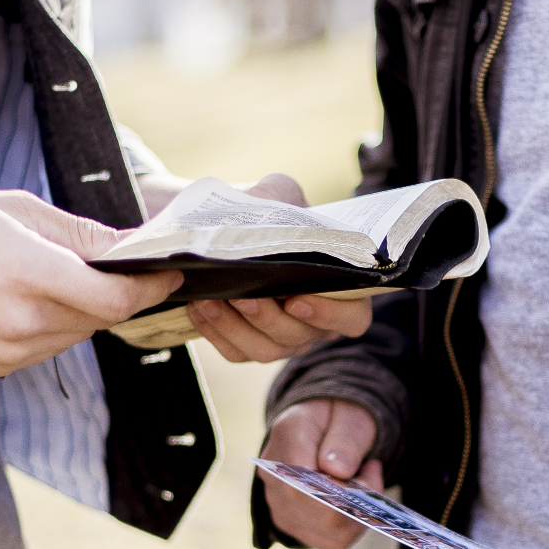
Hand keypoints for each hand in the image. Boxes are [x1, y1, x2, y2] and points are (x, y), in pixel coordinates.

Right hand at [0, 178, 179, 377]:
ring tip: (52, 274)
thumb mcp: (16, 210)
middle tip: (113, 263)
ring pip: (73, 337)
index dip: (151, 287)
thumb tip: (132, 248)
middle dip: (113, 293)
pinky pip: (42, 348)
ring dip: (80, 311)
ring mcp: (5, 353)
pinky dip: (48, 324)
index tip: (169, 271)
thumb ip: (80, 235)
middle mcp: (22, 324)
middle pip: (99, 320)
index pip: (117, 301)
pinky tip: (19, 295)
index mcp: (31, 277)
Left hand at [189, 173, 374, 362]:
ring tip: (210, 299)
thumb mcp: (280, 196)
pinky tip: (196, 307)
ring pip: (265, 350)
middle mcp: (315, 324)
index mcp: (340, 292)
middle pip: (298, 336)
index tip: (297, 299)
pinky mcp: (250, 347)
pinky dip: (214, 332)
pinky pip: (235, 351)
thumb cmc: (271, 215)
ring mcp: (284, 340)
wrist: (237, 229)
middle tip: (243, 295)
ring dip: (235, 327)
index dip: (329, 315)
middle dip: (267, 318)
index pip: (352, 318)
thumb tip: (261, 205)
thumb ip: (280, 198)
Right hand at [260, 398, 380, 548]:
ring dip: (360, 513)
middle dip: (358, 499)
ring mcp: (280, 506)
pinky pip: (333, 541)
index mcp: (285, 439)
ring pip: (331, 533)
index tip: (370, 469)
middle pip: (319, 513)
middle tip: (371, 471)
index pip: (303, 483)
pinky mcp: (295, 525)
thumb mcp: (350, 415)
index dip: (341, 489)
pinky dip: (355, 525)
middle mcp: (274, 478)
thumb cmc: (338, 417)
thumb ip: (345, 440)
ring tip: (364, 480)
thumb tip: (337, 471)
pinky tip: (356, 500)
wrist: (324, 424)